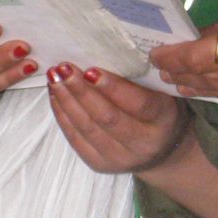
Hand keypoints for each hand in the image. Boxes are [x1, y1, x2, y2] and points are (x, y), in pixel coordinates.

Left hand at [45, 64, 191, 175]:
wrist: (162, 151)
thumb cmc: (160, 111)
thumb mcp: (161, 92)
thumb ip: (139, 78)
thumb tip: (101, 54)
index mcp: (163, 120)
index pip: (137, 104)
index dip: (112, 87)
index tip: (91, 69)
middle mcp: (142, 144)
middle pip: (106, 117)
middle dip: (81, 91)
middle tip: (64, 68)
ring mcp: (119, 158)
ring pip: (86, 128)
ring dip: (67, 101)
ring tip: (54, 78)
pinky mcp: (99, 164)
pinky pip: (75, 138)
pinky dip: (63, 115)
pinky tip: (56, 96)